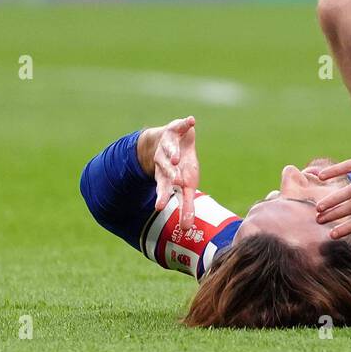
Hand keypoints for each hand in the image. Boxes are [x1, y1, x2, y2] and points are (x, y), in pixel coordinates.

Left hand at [140, 116, 200, 230]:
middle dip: (168, 174)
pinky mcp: (174, 129)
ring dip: (173, 153)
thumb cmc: (179, 167)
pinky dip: (185, 123)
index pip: (165, 188)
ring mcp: (168, 145)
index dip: (163, 196)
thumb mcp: (184, 185)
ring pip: (168, 149)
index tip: (159, 207)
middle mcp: (164, 161)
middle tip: (173, 181)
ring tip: (177, 158)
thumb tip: (188, 230)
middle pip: (164, 169)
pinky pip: (180, 125)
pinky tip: (191, 121)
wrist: (167, 139)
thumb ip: (187, 205)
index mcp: (166, 176)